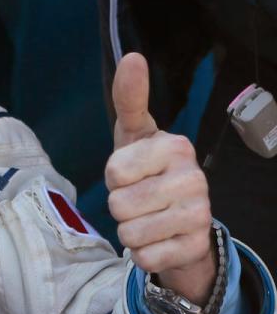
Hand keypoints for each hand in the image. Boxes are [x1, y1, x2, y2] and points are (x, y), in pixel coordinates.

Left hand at [106, 53, 216, 304]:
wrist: (180, 223)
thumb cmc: (146, 171)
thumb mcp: (133, 134)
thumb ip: (128, 98)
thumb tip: (133, 56)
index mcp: (177, 146)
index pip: (114, 170)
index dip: (113, 176)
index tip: (131, 172)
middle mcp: (195, 178)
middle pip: (119, 204)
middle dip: (119, 206)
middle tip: (139, 199)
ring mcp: (200, 215)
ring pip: (129, 233)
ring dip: (129, 231)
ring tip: (148, 219)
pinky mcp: (196, 248)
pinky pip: (145, 258)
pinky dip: (142, 254)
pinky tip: (159, 241)